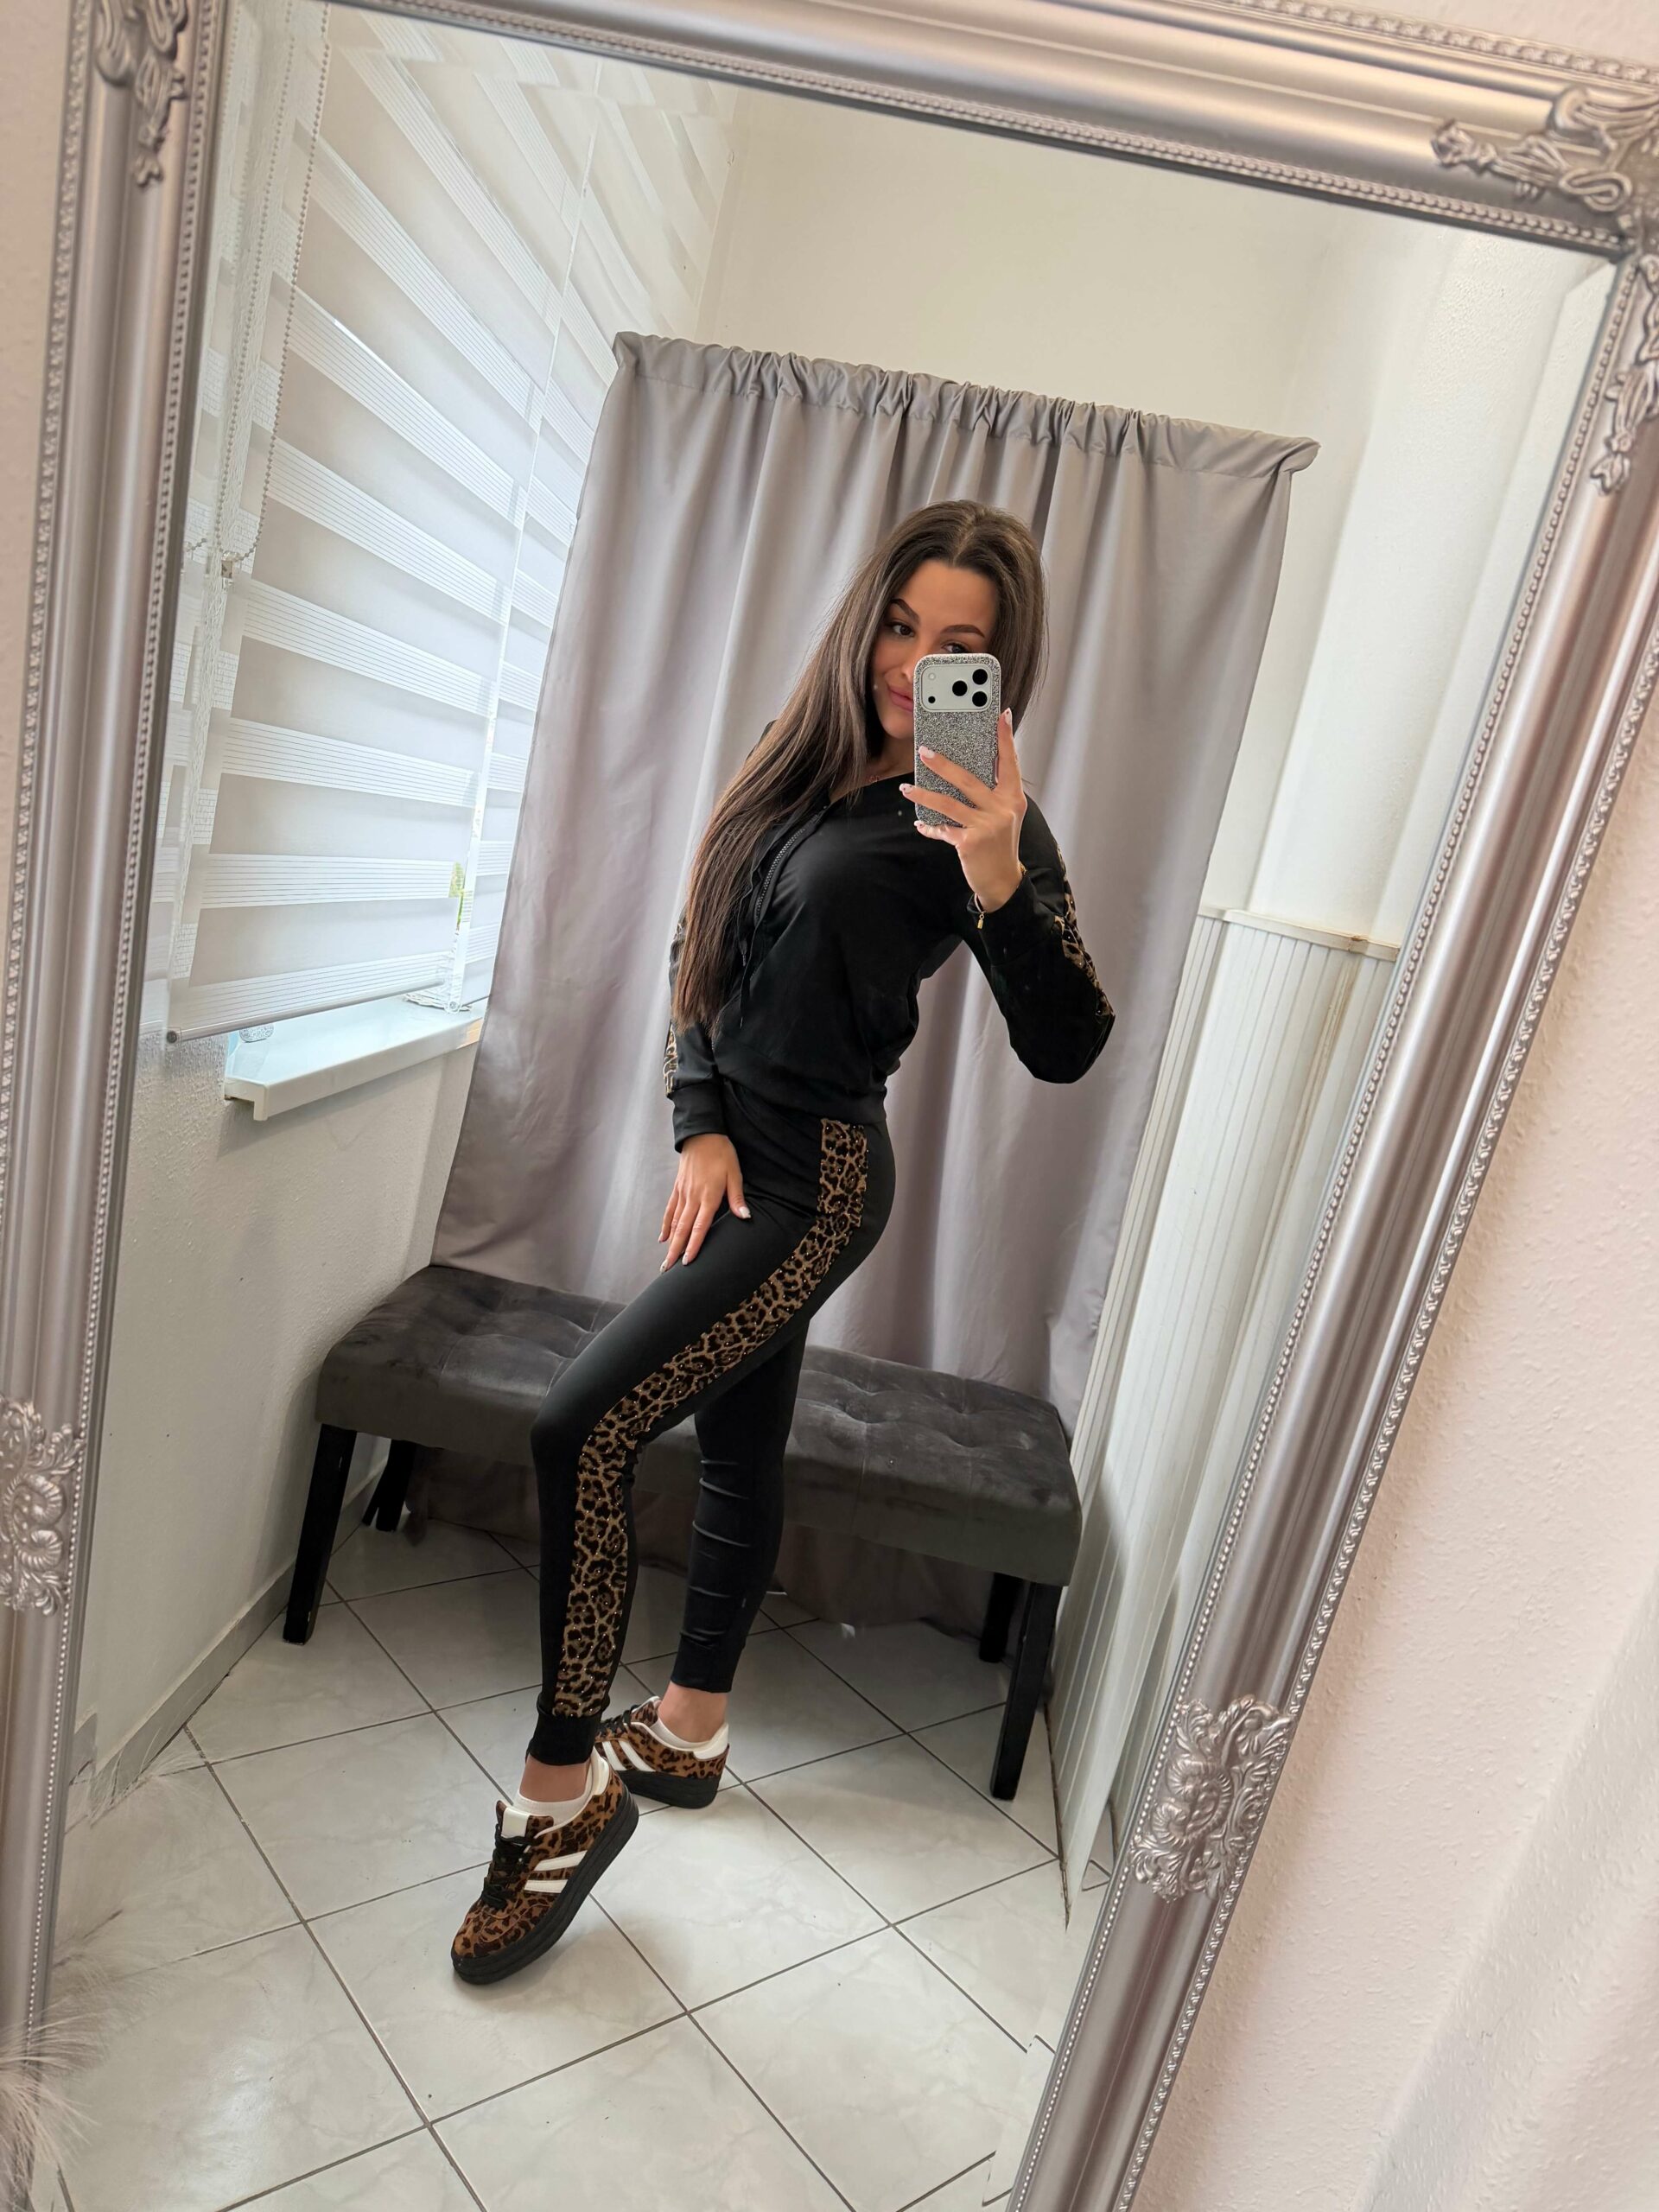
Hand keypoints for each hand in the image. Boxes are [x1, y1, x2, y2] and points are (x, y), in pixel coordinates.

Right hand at [660, 1133, 748, 1267]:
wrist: (701, 1133)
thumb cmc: (721, 1153)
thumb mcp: (734, 1173)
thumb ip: (737, 1197)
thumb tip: (744, 1217)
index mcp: (708, 1196)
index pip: (700, 1227)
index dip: (694, 1246)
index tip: (687, 1263)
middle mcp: (692, 1197)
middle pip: (683, 1229)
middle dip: (675, 1251)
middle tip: (668, 1270)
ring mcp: (683, 1193)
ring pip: (674, 1222)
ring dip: (670, 1242)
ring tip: (665, 1260)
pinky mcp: (677, 1188)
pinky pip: (670, 1209)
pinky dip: (665, 1225)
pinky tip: (663, 1237)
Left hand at [901, 708, 1026, 912]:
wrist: (1002, 881)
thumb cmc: (1000, 843)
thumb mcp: (1005, 815)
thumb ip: (993, 793)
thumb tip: (965, 770)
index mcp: (1013, 798)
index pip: (1010, 762)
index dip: (1005, 738)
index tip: (1002, 715)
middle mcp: (1002, 809)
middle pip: (968, 780)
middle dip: (943, 764)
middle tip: (924, 751)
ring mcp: (986, 826)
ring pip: (948, 804)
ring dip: (924, 794)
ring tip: (906, 788)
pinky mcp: (970, 842)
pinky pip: (943, 829)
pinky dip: (930, 827)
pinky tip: (920, 823)